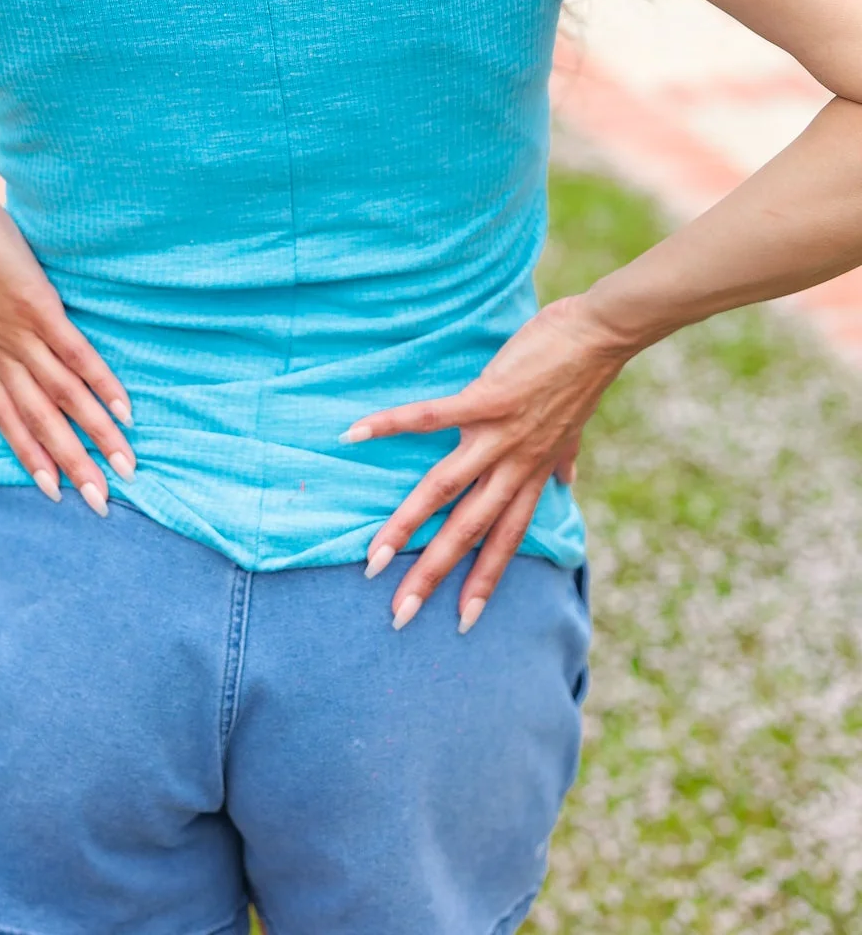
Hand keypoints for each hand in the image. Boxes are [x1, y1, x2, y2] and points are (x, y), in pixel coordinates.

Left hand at [0, 182, 134, 513]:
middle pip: (41, 425)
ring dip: (95, 436)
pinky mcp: (40, 310)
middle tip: (101, 504)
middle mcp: (5, 358)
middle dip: (73, 467)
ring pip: (63, 399)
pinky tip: (122, 408)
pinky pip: (75, 356)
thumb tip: (13, 321)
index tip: (56, 494)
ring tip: (126, 465)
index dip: (33, 460)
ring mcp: (22, 336)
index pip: (11, 423)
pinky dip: (99, 385)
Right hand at [341, 295, 628, 630]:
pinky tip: (355, 434)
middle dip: (434, 573)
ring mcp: (500, 433)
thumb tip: (568, 481)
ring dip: (407, 524)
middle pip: (469, 530)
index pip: (507, 540)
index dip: (486, 582)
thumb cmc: (581, 374)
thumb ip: (565, 457)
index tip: (463, 622)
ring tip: (374, 554)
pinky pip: (432, 417)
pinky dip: (393, 425)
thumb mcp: (577, 427)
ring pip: (446, 489)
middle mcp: (515, 464)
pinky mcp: (487, 397)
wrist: (602, 334)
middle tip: (400, 613)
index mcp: (533, 473)